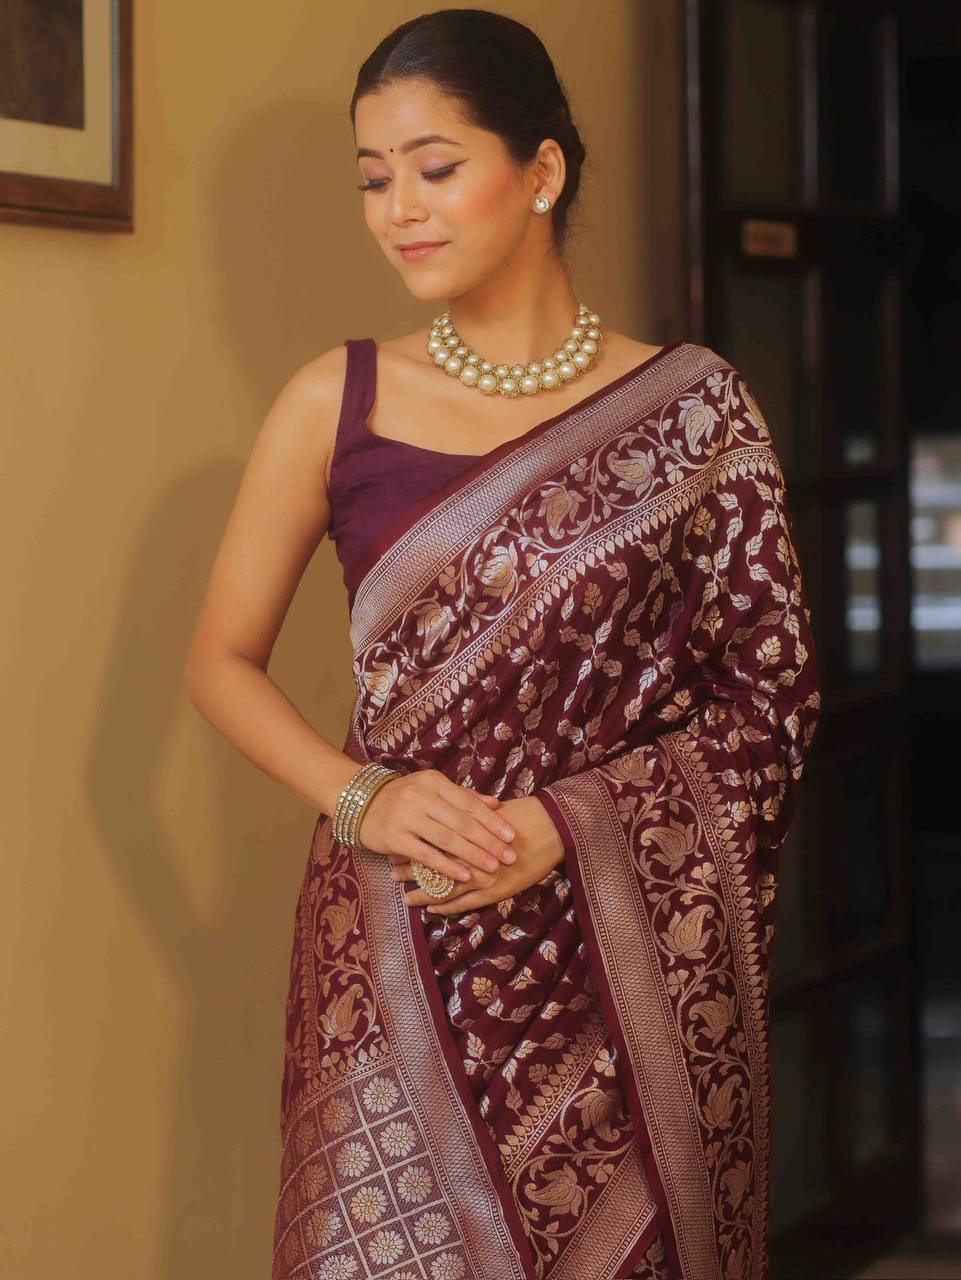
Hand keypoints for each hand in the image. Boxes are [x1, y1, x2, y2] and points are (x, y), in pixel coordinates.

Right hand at [356, 767, 517, 883]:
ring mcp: (406, 816)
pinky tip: (464, 874)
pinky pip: (425, 854)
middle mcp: (421, 796)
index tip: (511, 836)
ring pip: (446, 838)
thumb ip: (463, 796)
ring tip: (493, 867)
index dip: (492, 821)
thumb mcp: (432, 789)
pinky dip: (446, 865)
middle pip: (462, 822)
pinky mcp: (394, 837)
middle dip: (489, 841)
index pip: (469, 803)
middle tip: (510, 856)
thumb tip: (496, 804)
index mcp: (434, 783)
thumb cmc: (403, 797)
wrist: (360, 803)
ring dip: (473, 854)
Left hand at [388, 795, 564, 914]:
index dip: (410, 847)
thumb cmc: (521, 816)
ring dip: (422, 894)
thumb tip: (442, 813)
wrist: (553, 829)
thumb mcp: (488, 811)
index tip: (393, 849)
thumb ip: (465, 816)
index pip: (429, 842)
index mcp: (465, 833)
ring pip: (443, 889)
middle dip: (410, 870)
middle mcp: (470, 855)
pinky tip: (432, 909)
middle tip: (391, 873)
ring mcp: (481, 876)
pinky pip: (463, 903)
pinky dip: (445, 907)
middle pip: (431, 865)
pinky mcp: (494, 892)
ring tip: (405, 897)